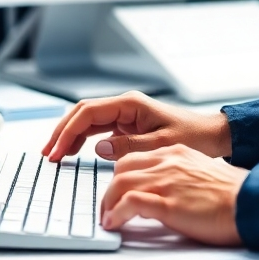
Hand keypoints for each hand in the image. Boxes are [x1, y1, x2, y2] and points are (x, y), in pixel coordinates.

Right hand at [42, 91, 231, 161]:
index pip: (88, 112)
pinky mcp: (127, 126)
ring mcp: (125, 115)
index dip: (68, 131)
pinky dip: (82, 140)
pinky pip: (97, 130)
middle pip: (82, 114)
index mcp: (130, 104)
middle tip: (48, 154)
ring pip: (87, 121)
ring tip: (54, 155)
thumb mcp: (161, 145)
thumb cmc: (192, 136)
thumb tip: (98, 147)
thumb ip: (129, 147)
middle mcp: (124, 106)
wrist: (210, 136)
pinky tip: (73, 152)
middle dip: (62, 132)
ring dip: (69, 136)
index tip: (57, 150)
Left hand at [100, 145, 247, 245]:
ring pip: (120, 183)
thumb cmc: (232, 193)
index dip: (121, 176)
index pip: (135, 157)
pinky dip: (116, 214)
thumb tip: (165, 190)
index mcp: (176, 153)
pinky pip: (130, 203)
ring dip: (108, 204)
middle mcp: (168, 163)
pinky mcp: (169, 204)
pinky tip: (114, 224)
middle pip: (122, 168)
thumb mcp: (201, 172)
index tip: (116, 191)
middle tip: (108, 207)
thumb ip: (179, 175)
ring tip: (107, 219)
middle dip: (109, 189)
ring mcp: (167, 182)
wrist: (251, 201)